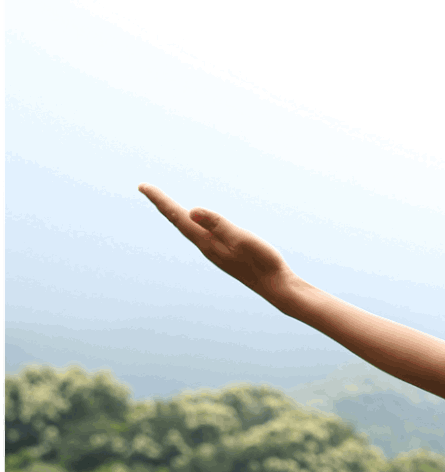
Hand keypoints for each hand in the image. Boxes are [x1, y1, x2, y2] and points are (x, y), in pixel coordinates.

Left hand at [138, 184, 295, 299]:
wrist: (276, 286)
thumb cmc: (263, 262)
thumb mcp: (242, 238)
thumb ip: (218, 224)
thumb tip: (191, 211)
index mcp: (207, 241)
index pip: (178, 216)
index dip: (160, 200)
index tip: (142, 185)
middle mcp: (206, 247)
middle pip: (178, 221)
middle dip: (162, 205)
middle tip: (146, 188)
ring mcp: (215, 251)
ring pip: (187, 229)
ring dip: (174, 214)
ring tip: (164, 203)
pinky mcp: (224, 254)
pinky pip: (199, 234)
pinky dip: (189, 223)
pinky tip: (193, 223)